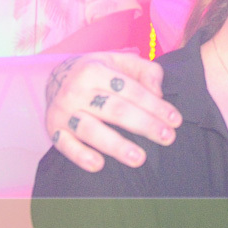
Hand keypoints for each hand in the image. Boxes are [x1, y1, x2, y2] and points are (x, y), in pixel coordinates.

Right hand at [44, 52, 181, 172]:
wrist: (57, 76)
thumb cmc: (99, 72)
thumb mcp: (121, 61)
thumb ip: (146, 71)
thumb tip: (159, 93)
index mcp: (94, 70)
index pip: (131, 90)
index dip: (155, 105)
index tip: (175, 120)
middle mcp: (76, 90)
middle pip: (115, 110)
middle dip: (145, 125)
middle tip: (167, 138)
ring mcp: (63, 111)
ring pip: (91, 130)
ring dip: (116, 146)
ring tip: (139, 159)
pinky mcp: (53, 129)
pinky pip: (65, 145)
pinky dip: (80, 156)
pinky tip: (98, 165)